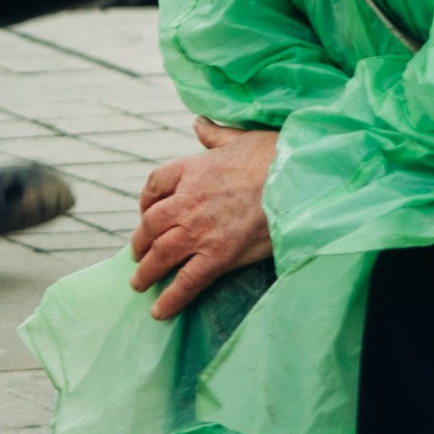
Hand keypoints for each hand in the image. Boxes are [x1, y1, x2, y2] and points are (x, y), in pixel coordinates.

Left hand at [131, 117, 276, 321]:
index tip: (145, 212)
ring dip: (147, 272)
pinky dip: (171, 298)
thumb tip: (199, 122)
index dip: (145, 201)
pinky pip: (187, 281)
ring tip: (139, 284)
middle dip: (140, 242)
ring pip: (161, 254)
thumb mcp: (239, 137)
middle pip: (151, 224)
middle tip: (137, 255)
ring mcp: (201, 230)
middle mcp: (188, 200)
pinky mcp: (218, 255)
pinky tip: (160, 311)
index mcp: (191, 168)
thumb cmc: (273, 155)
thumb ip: (215, 135)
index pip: (154, 185)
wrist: (297, 179)